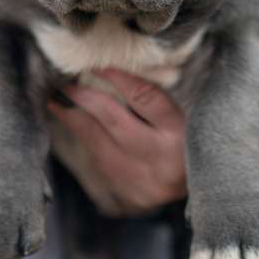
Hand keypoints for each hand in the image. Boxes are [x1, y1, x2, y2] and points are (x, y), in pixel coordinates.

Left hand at [49, 69, 186, 215]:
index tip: (101, 65)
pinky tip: (75, 127)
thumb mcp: (183, 116)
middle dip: (85, 98)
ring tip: (56, 103)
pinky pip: (99, 160)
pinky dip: (86, 140)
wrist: (202, 190)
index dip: (121, 79)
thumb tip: (116, 72)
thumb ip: (155, 98)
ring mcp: (141, 178)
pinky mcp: (128, 193)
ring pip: (98, 143)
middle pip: (114, 120)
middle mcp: (159, 156)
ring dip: (74, 120)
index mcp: (179, 132)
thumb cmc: (189, 141)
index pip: (146, 98)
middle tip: (65, 83)